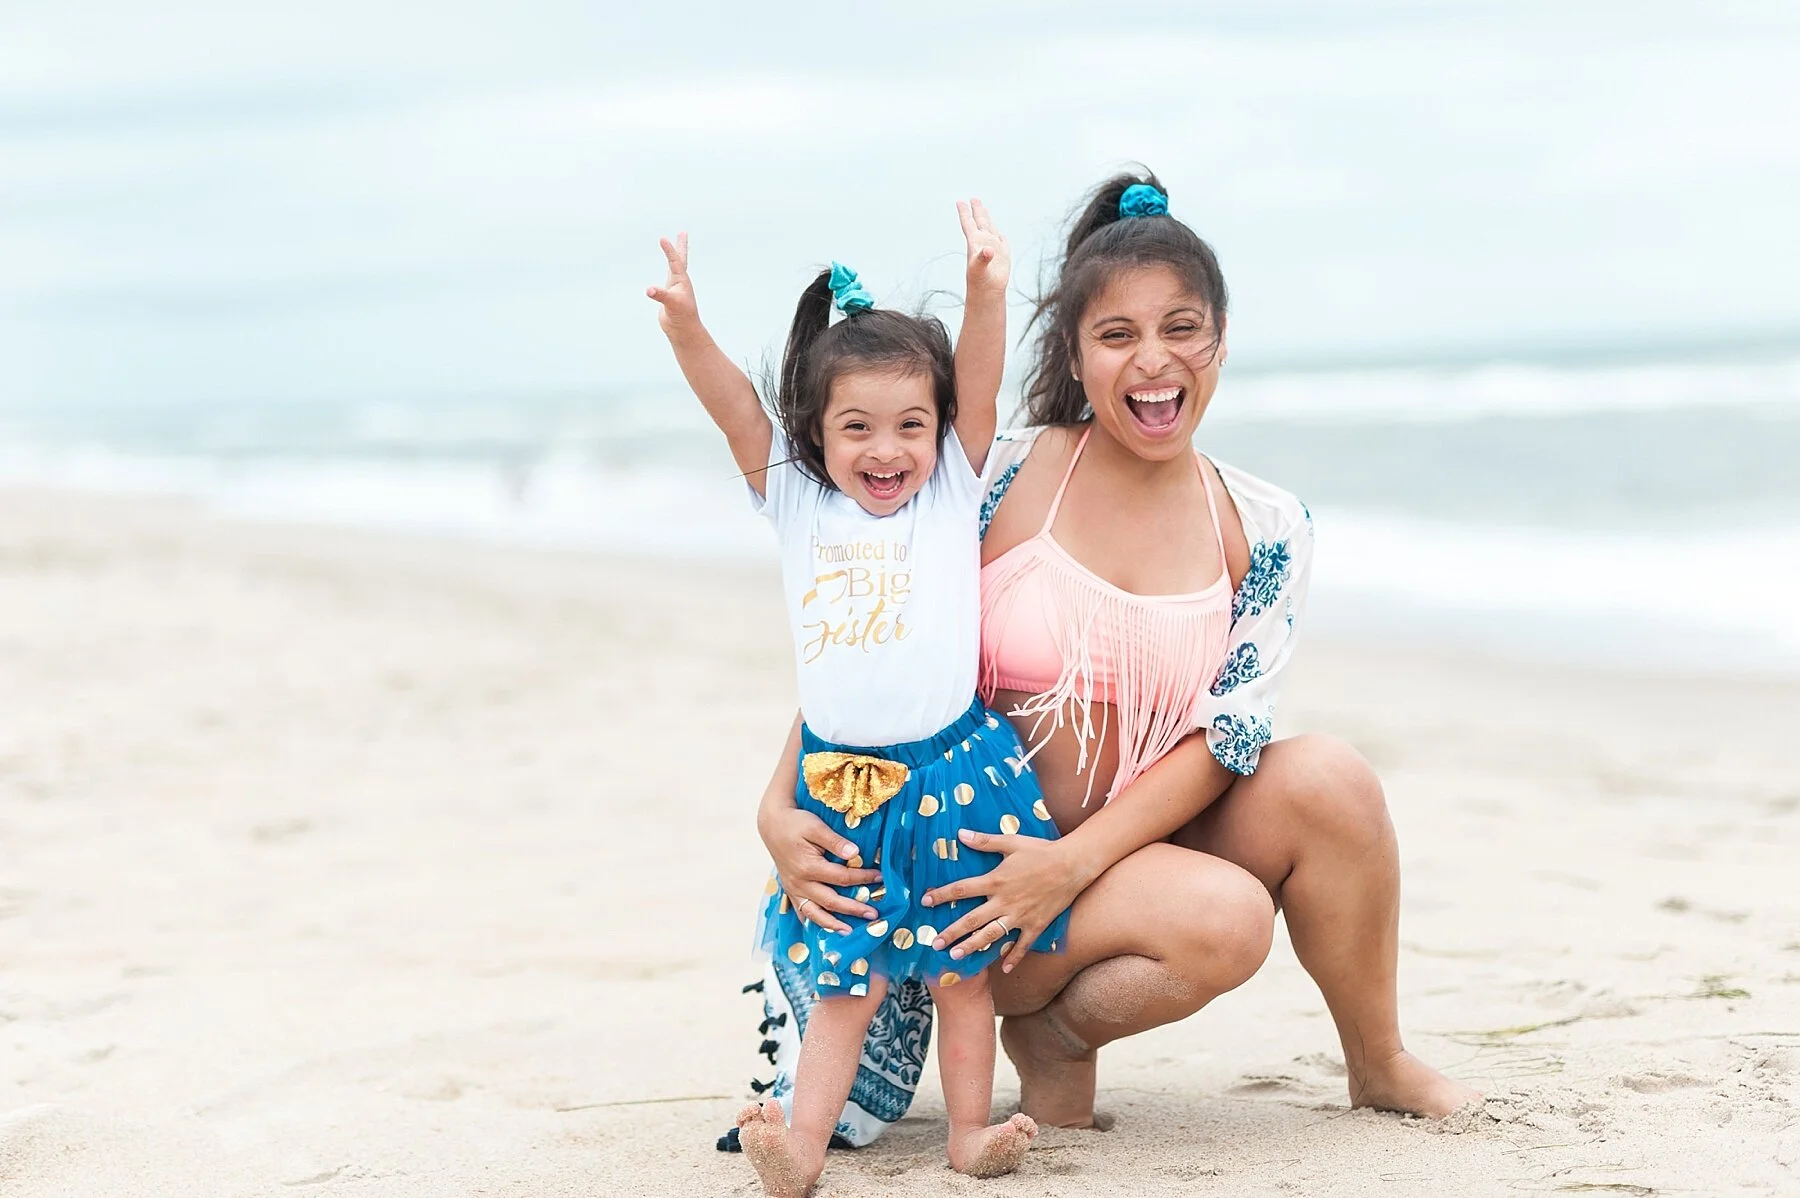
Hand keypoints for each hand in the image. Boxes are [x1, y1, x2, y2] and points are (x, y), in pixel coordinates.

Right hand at [646, 232, 698, 336]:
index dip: (669, 250)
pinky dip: (668, 272)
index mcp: (682, 280)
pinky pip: (667, 280)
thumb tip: (649, 290)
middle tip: (683, 232)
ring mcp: (674, 288)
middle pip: (681, 259)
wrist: (684, 330)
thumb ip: (660, 295)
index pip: (675, 261)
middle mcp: (679, 282)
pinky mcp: (668, 296)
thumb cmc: (682, 316)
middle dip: (681, 246)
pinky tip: (668, 273)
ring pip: (674, 269)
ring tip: (673, 250)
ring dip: (674, 258)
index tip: (662, 238)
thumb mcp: (671, 303)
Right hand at [759, 804, 881, 935]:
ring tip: (849, 932)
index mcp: (808, 867)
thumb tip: (855, 854)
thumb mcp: (816, 826)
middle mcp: (800, 883)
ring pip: (814, 913)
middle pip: (831, 901)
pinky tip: (824, 928)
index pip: (842, 878)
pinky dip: (812, 921)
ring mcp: (793, 889)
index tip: (880, 878)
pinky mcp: (790, 890)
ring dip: (832, 924)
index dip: (862, 878)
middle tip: (874, 915)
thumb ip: (835, 841)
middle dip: (854, 909)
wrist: (772, 825)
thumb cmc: (796, 823)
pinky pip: (801, 911)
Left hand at [923, 827, 1081, 971]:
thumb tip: (960, 834)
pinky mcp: (1036, 925)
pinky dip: (1013, 958)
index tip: (924, 902)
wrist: (1072, 865)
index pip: (961, 890)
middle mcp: (1004, 901)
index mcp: (995, 880)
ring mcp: (1020, 916)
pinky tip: (1003, 969)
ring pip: (991, 935)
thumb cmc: (1041, 851)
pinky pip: (1022, 945)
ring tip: (956, 956)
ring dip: (973, 946)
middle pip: (971, 919)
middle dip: (951, 932)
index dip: (941, 896)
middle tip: (934, 943)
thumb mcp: (1011, 842)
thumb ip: (984, 841)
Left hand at [958, 199, 1008, 295]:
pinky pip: (1002, 241)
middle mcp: (983, 243)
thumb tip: (989, 250)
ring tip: (984, 210)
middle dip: (977, 210)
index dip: (964, 212)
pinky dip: (1001, 236)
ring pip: (990, 229)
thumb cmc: (980, 281)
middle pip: (979, 222)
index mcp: (975, 243)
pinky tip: (999, 234)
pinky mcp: (1003, 255)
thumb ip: (983, 258)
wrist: (987, 292)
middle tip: (973, 198)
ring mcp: (993, 248)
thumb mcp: (979, 268)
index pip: (968, 223)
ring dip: (987, 219)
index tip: (960, 201)